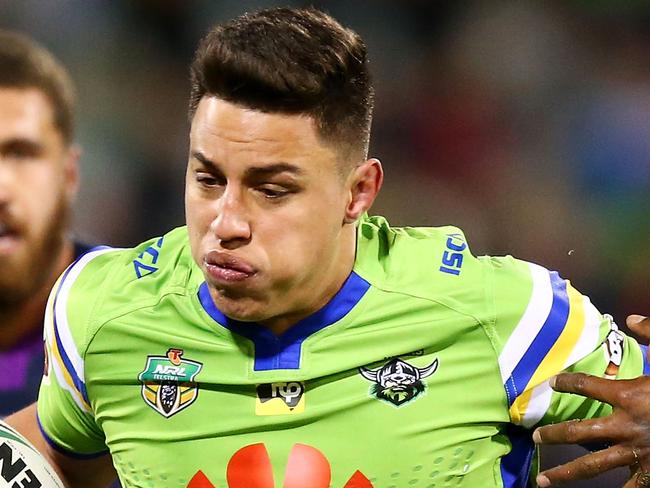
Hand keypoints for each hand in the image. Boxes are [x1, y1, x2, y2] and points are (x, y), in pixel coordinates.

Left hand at [533, 315, 649, 486]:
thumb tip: (630, 317)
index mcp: (629, 396)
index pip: (586, 386)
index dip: (567, 383)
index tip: (553, 383)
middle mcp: (626, 425)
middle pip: (579, 431)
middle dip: (554, 434)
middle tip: (535, 437)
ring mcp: (637, 451)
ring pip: (594, 465)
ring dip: (567, 473)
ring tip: (544, 480)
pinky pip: (630, 484)